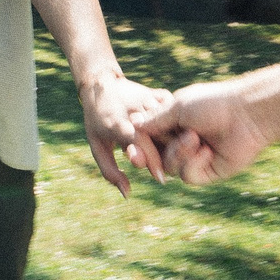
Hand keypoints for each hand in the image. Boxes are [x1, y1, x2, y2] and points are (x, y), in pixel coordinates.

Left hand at [79, 72, 172, 194]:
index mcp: (118, 123)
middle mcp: (135, 110)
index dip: (151, 160)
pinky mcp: (158, 93)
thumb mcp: (98, 147)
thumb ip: (110, 172)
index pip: (139, 141)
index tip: (160, 178)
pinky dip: (181, 122)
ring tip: (182, 154)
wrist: (101, 85)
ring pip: (172, 122)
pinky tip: (181, 134)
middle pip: (160, 133)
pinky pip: (175, 110)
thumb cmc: (97, 122)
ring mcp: (148, 99)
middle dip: (171, 152)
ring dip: (179, 139)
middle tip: (175, 168)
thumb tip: (127, 194)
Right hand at [128, 80, 270, 185]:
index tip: (128, 146)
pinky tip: (207, 151)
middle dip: (151, 153)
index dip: (139, 144)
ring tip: (195, 138)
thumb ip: (155, 119)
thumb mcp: (178, 107)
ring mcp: (195, 158)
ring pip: (170, 167)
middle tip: (139, 155)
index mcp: (175, 124)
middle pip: (155, 156)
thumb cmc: (212, 103)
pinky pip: (187, 175)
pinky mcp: (208, 172)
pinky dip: (193, 163)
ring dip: (178, 153)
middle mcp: (183, 142)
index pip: (149, 139)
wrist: (245, 115)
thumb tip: (132, 124)